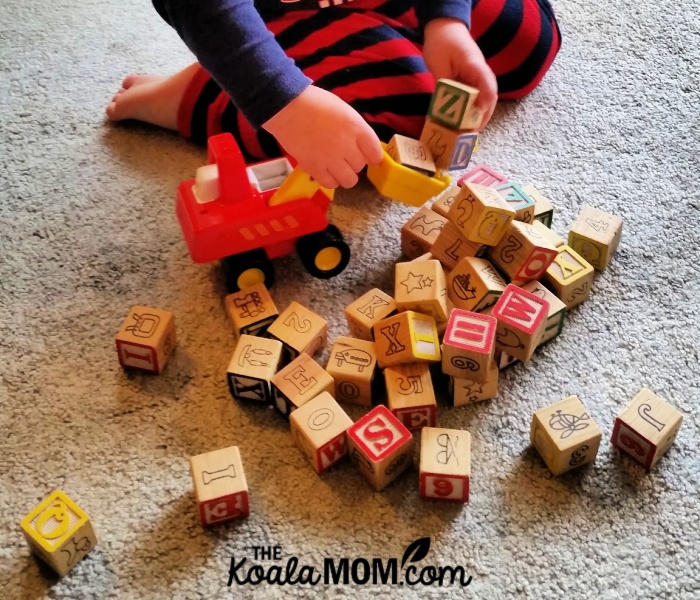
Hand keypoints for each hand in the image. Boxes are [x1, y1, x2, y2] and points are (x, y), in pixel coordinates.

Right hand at [262, 85, 383, 188]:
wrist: (287, 107)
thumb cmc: (315, 103)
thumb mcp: (343, 111)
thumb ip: (355, 130)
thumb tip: (363, 147)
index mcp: (356, 127)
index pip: (375, 153)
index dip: (373, 157)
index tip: (369, 158)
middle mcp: (346, 144)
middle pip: (360, 166)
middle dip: (354, 162)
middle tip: (343, 156)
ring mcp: (330, 158)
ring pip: (349, 180)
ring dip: (344, 175)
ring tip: (336, 168)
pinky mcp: (315, 168)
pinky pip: (330, 184)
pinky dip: (330, 180)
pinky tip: (325, 171)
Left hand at [423, 18, 497, 129]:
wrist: (445, 29)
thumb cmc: (442, 43)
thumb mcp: (438, 63)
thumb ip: (444, 84)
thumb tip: (446, 106)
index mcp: (475, 65)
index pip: (487, 83)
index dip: (485, 100)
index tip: (478, 113)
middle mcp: (481, 74)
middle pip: (489, 99)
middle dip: (482, 118)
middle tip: (471, 135)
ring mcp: (478, 80)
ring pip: (484, 103)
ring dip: (477, 119)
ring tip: (467, 136)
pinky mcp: (472, 85)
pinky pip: (475, 102)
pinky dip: (470, 115)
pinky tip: (462, 126)